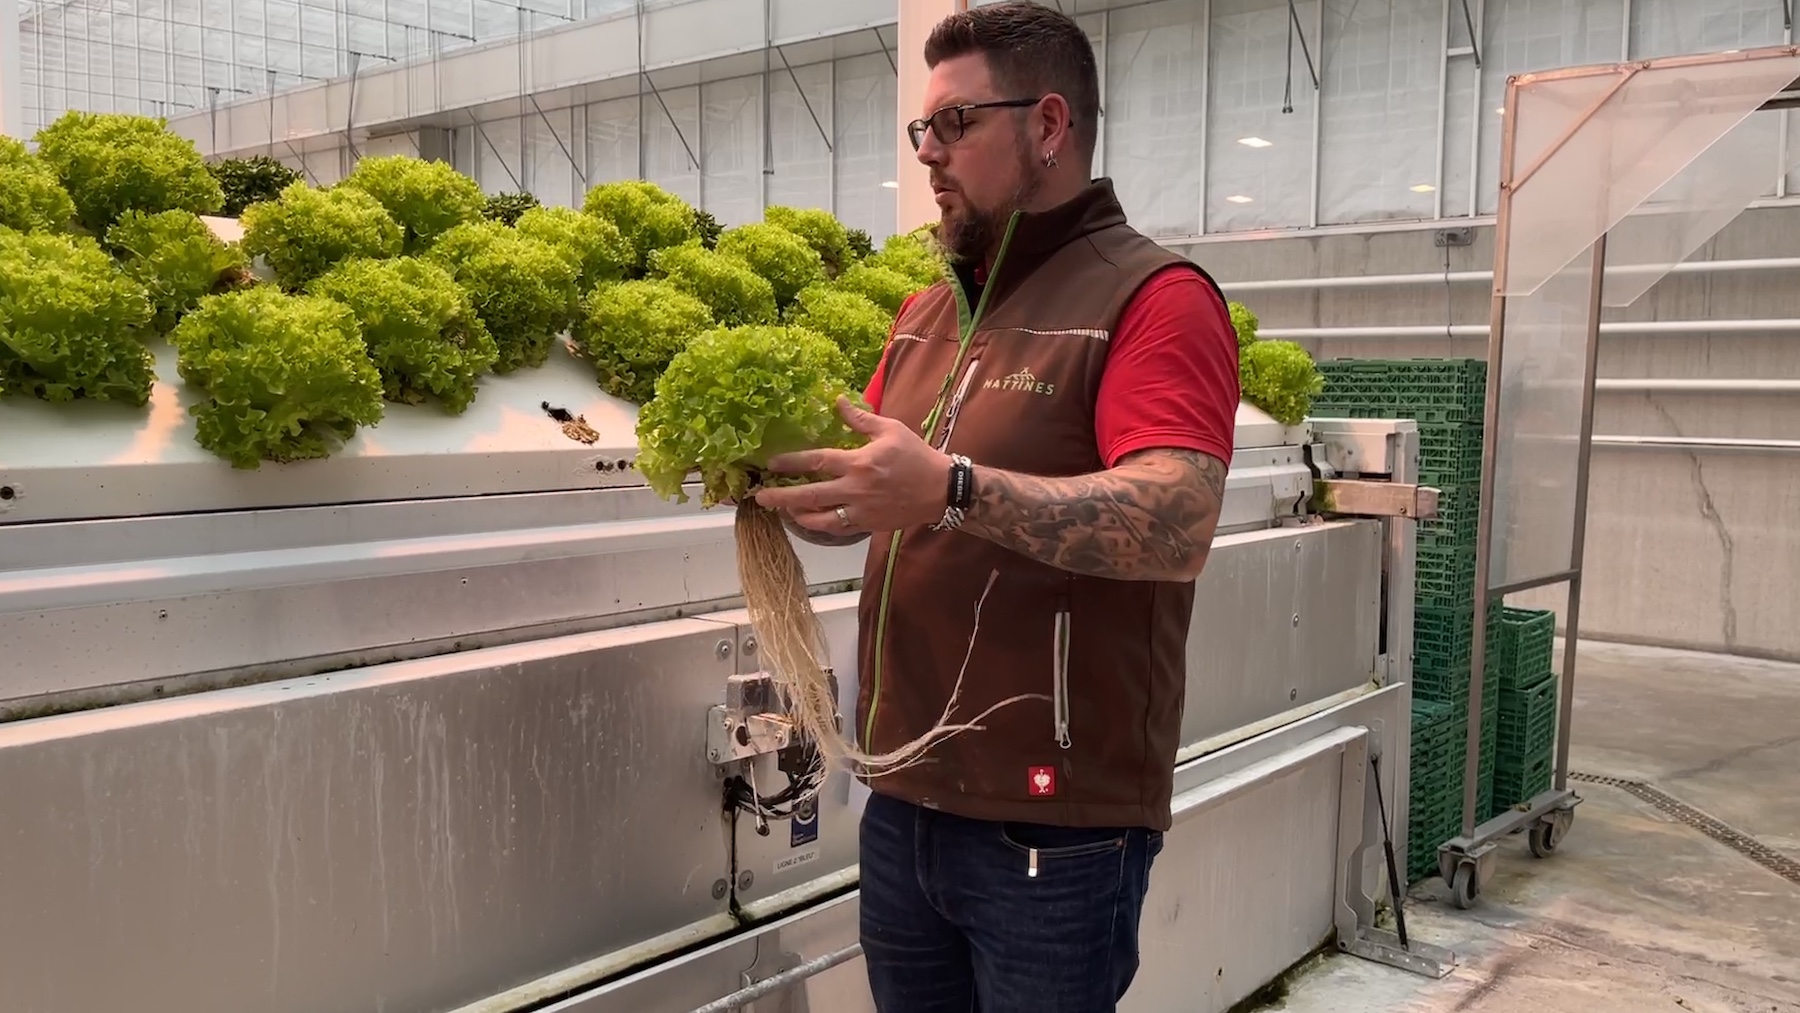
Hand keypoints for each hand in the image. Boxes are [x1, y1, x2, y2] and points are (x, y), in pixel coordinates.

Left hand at [750, 396, 950, 536]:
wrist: (940, 489)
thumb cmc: (916, 456)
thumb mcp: (890, 429)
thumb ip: (860, 418)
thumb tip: (837, 401)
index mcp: (859, 462)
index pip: (817, 461)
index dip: (791, 462)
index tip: (772, 463)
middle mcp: (855, 489)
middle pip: (809, 495)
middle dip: (781, 496)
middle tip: (760, 497)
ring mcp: (860, 510)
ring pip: (820, 519)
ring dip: (798, 515)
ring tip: (784, 509)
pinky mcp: (867, 525)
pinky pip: (837, 528)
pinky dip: (819, 525)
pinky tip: (809, 519)